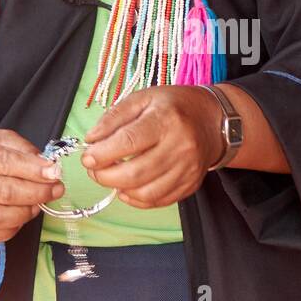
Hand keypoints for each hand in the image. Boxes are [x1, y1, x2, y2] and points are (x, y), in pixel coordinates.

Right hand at [0, 128, 65, 244]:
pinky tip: (22, 215)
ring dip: (27, 212)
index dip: (33, 169)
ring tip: (39, 203)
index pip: (4, 162)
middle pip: (5, 192)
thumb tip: (46, 165)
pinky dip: (14, 228)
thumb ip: (20, 147)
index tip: (54, 172)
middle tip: (57, 189)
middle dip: (38, 192)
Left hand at [79, 86, 223, 207]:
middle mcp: (180, 146)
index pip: (129, 142)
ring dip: (119, 189)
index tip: (87, 157)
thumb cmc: (174, 106)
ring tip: (111, 177)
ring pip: (145, 193)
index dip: (103, 154)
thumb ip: (114, 117)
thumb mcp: (143, 98)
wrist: (213, 120)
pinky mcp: (190, 184)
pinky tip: (128, 187)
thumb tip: (92, 140)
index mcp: (166, 119)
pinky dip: (137, 199)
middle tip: (94, 169)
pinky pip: (158, 201)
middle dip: (105, 176)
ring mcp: (187, 169)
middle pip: (135, 173)